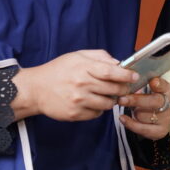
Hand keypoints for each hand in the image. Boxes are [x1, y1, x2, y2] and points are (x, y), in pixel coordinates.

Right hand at [11, 50, 138, 121]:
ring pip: (107, 104)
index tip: (134, 76)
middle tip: (122, 88)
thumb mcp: (77, 56)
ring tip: (104, 95)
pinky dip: (98, 109)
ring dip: (110, 100)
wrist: (36, 89)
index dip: (126, 75)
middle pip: (113, 89)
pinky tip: (91, 101)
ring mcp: (78, 101)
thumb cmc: (58, 70)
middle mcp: (82, 84)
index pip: (111, 72)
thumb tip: (119, 63)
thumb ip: (99, 56)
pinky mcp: (75, 114)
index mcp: (83, 67)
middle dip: (122, 89)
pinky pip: (96, 113)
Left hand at [117, 76, 169, 139]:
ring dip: (133, 111)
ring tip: (130, 107)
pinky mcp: (160, 131)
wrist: (158, 117)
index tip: (152, 82)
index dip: (159, 84)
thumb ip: (140, 84)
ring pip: (143, 115)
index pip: (164, 86)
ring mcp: (165, 119)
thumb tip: (127, 82)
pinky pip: (142, 128)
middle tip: (121, 99)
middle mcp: (168, 104)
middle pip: (154, 102)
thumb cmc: (148, 99)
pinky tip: (122, 118)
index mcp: (166, 90)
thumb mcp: (148, 89)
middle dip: (136, 100)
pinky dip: (130, 123)